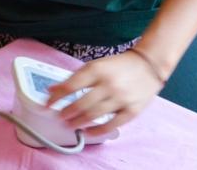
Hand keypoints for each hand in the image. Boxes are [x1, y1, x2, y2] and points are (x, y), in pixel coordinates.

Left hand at [47, 50, 165, 136]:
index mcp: (96, 70)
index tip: (47, 104)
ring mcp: (121, 98)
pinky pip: (112, 124)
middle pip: (81, 103)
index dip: (56, 97)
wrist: (148, 65)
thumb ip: (74, 78)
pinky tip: (87, 131)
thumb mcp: (95, 66)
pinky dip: (98, 130)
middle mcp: (108, 84)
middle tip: (59, 117)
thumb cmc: (118, 66)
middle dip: (66, 112)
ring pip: (94, 114)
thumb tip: (53, 89)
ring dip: (78, 122)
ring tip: (69, 125)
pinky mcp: (132, 110)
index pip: (70, 86)